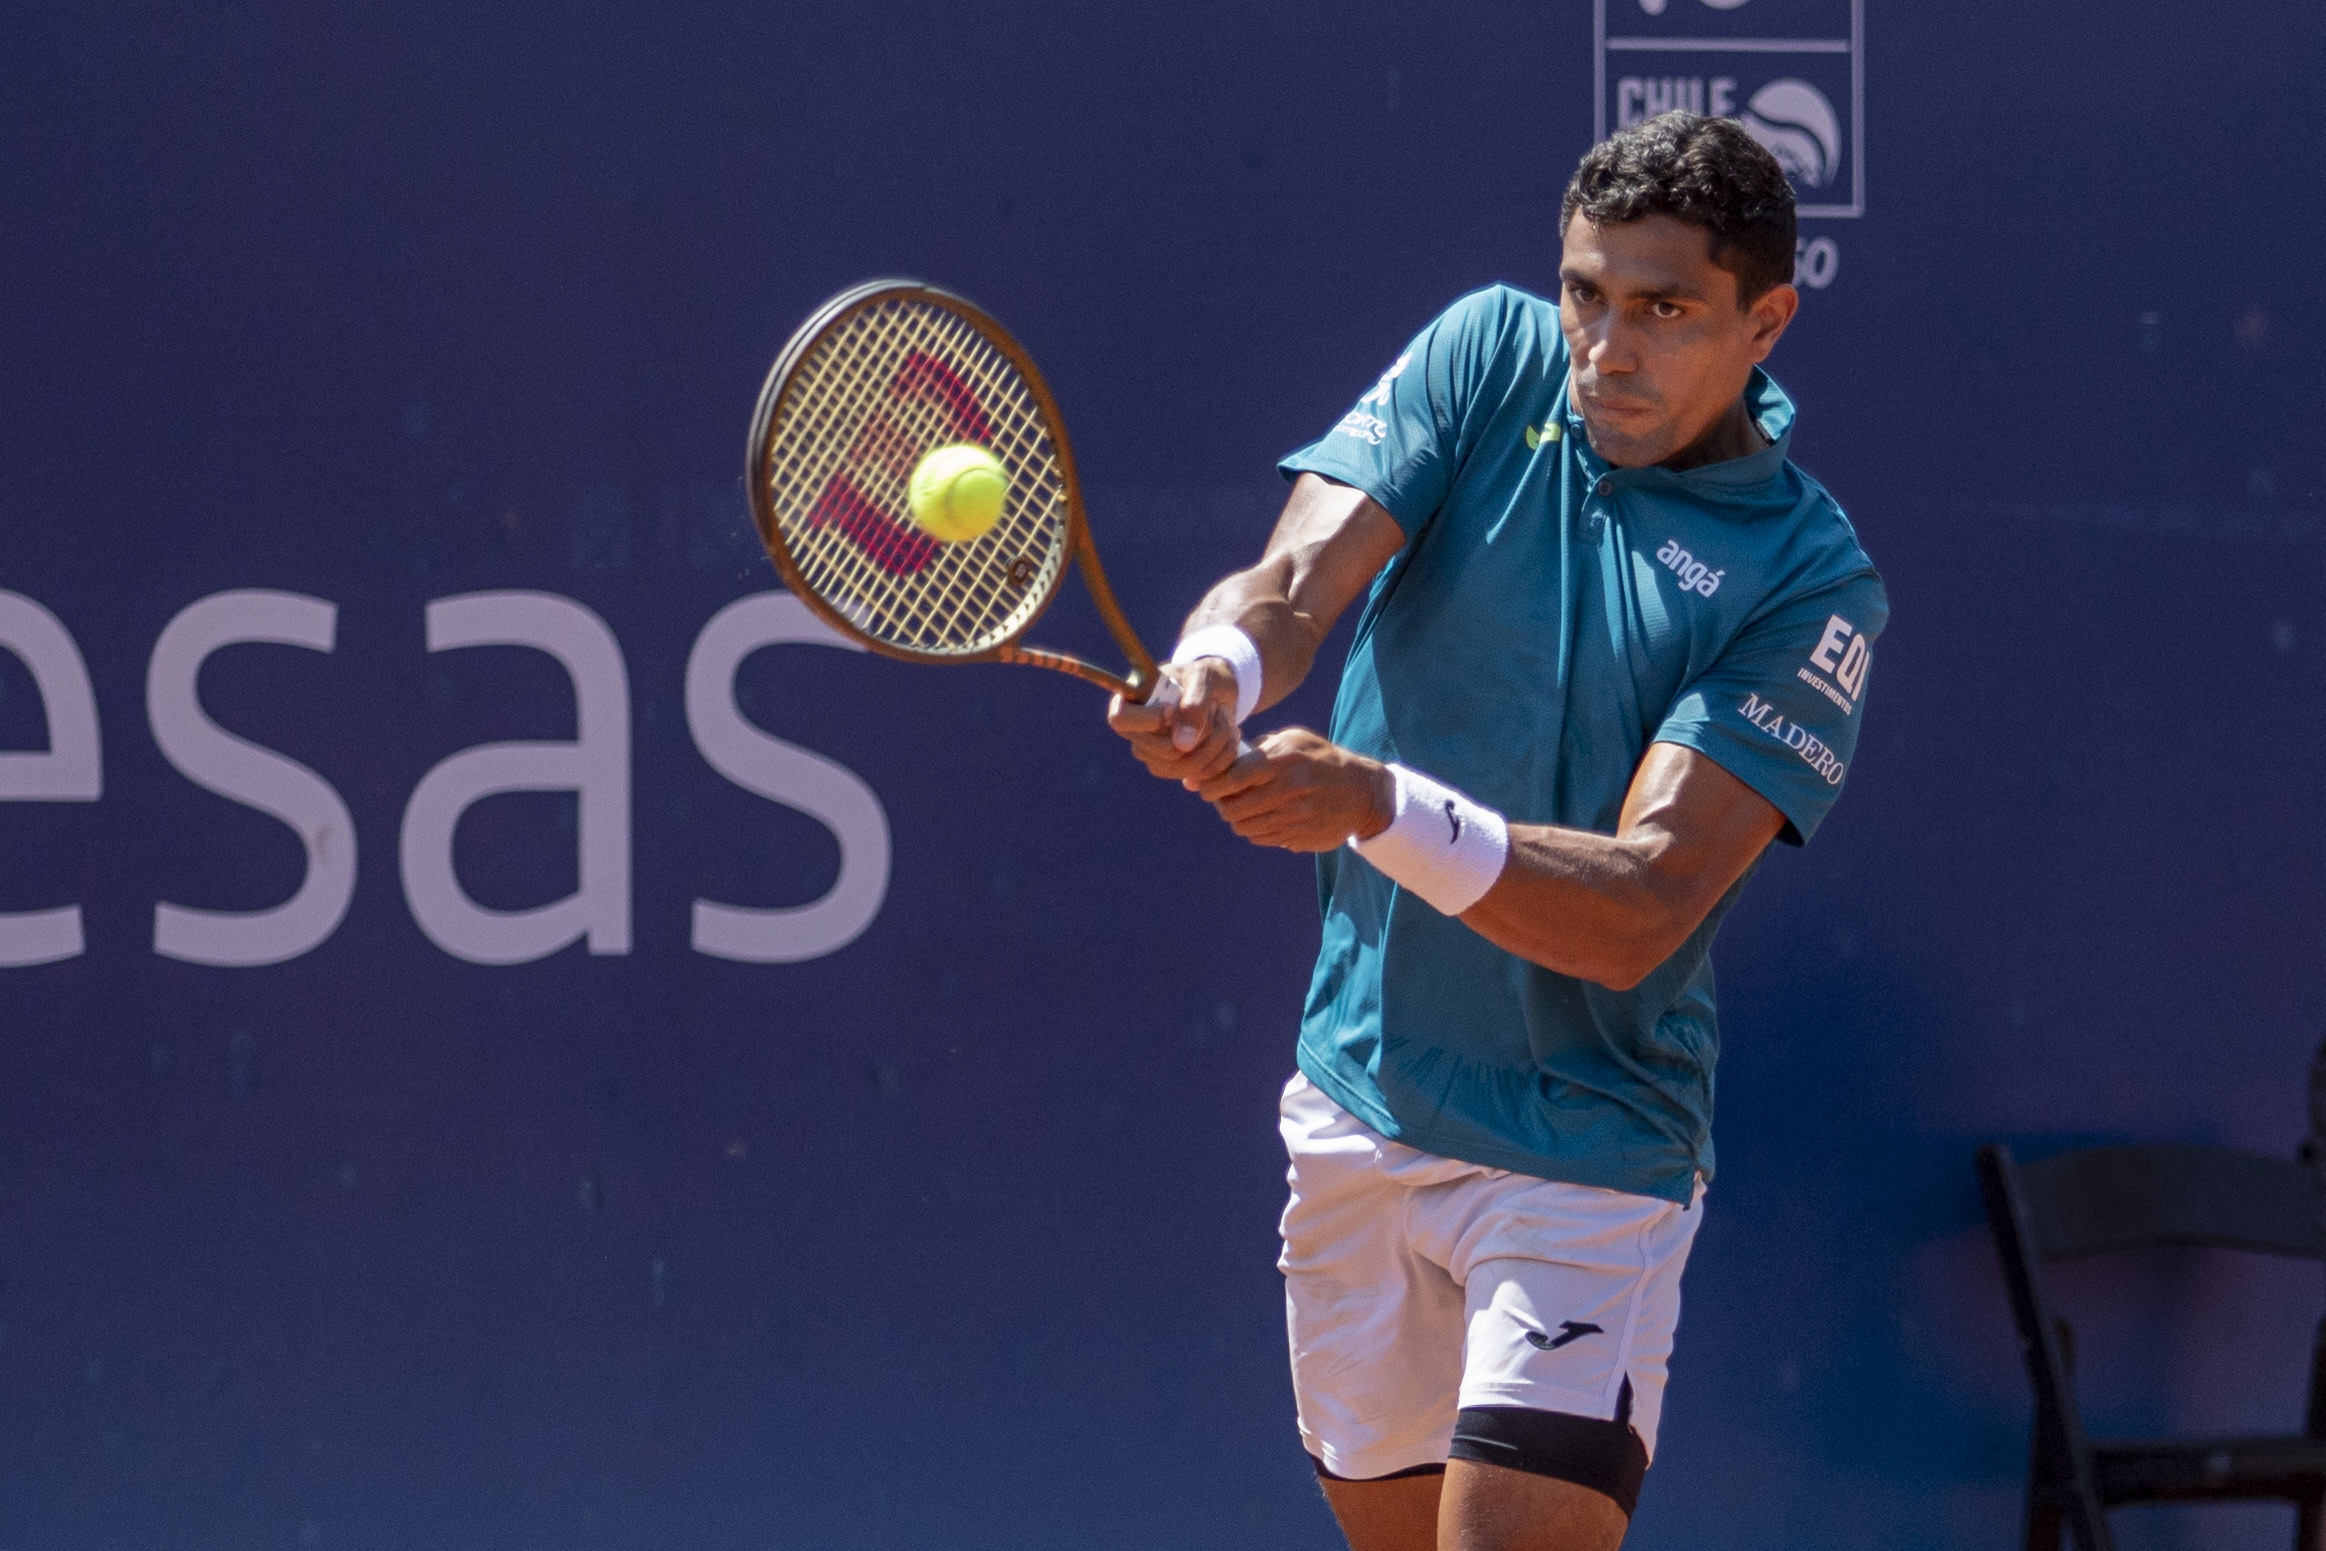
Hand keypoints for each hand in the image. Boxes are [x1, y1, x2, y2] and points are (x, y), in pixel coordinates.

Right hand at [1107, 657, 1240, 783]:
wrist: (1217, 691)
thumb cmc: (1203, 676)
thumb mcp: (1202, 678)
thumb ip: (1194, 704)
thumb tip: (1182, 746)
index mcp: (1129, 701)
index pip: (1120, 720)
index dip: (1150, 719)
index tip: (1174, 707)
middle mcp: (1135, 732)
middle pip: (1164, 752)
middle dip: (1203, 733)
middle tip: (1218, 709)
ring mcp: (1152, 755)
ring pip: (1186, 766)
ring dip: (1217, 744)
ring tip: (1227, 719)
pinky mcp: (1172, 770)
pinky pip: (1199, 775)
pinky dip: (1222, 756)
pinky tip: (1229, 736)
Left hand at [1192, 728, 1394, 851]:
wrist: (1362, 792)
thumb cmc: (1322, 760)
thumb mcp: (1296, 740)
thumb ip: (1261, 746)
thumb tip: (1225, 756)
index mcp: (1283, 762)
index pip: (1232, 778)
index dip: (1211, 784)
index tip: (1205, 785)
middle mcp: (1287, 791)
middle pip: (1233, 809)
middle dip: (1220, 805)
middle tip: (1220, 799)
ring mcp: (1294, 818)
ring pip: (1244, 827)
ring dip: (1236, 819)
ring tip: (1241, 808)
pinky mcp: (1299, 838)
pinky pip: (1262, 839)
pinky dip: (1255, 831)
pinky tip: (1262, 819)